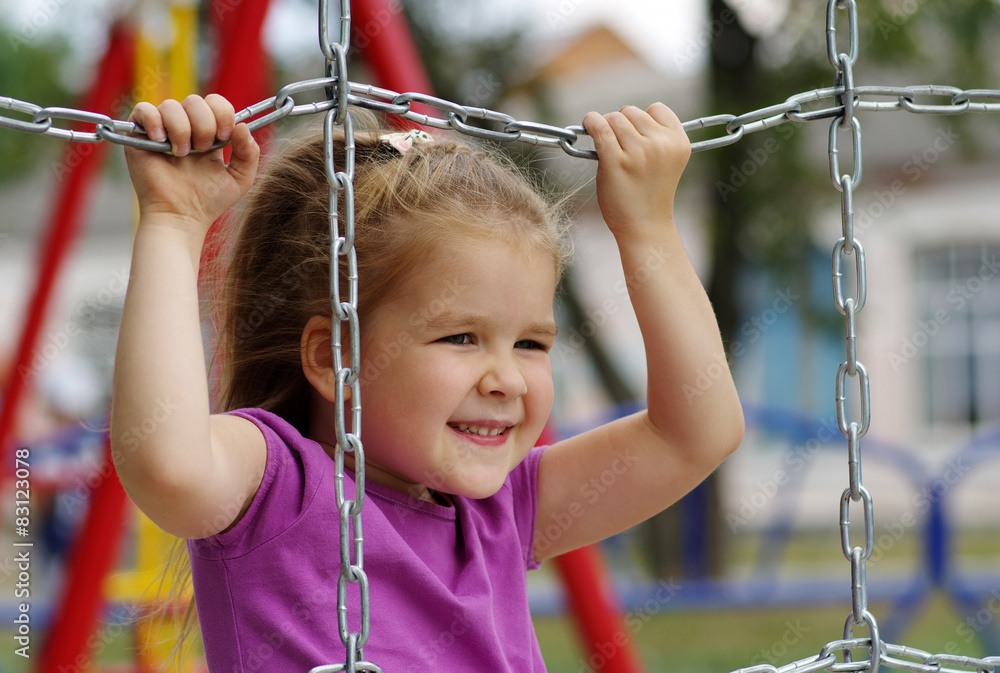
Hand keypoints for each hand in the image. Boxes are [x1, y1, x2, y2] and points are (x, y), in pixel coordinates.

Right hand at [124, 94, 258, 232]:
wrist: (182, 217)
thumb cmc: (208, 202)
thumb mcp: (240, 178)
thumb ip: (249, 153)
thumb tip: (243, 125)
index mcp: (208, 133)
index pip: (215, 103)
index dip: (223, 113)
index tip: (225, 135)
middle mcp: (185, 128)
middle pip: (195, 101)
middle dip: (204, 124)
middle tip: (202, 150)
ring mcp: (162, 131)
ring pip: (171, 105)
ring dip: (181, 129)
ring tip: (181, 154)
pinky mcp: (139, 136)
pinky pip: (144, 110)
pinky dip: (154, 122)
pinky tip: (161, 142)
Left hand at [582, 103, 690, 236]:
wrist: (645, 226)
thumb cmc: (649, 193)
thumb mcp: (664, 160)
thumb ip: (654, 137)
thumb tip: (621, 116)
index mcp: (679, 142)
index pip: (657, 109)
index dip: (642, 120)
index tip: (635, 137)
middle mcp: (661, 144)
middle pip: (631, 112)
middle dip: (621, 125)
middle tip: (619, 149)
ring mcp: (639, 152)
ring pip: (614, 118)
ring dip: (606, 128)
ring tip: (609, 150)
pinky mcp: (615, 161)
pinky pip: (599, 128)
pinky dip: (590, 122)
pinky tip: (588, 125)